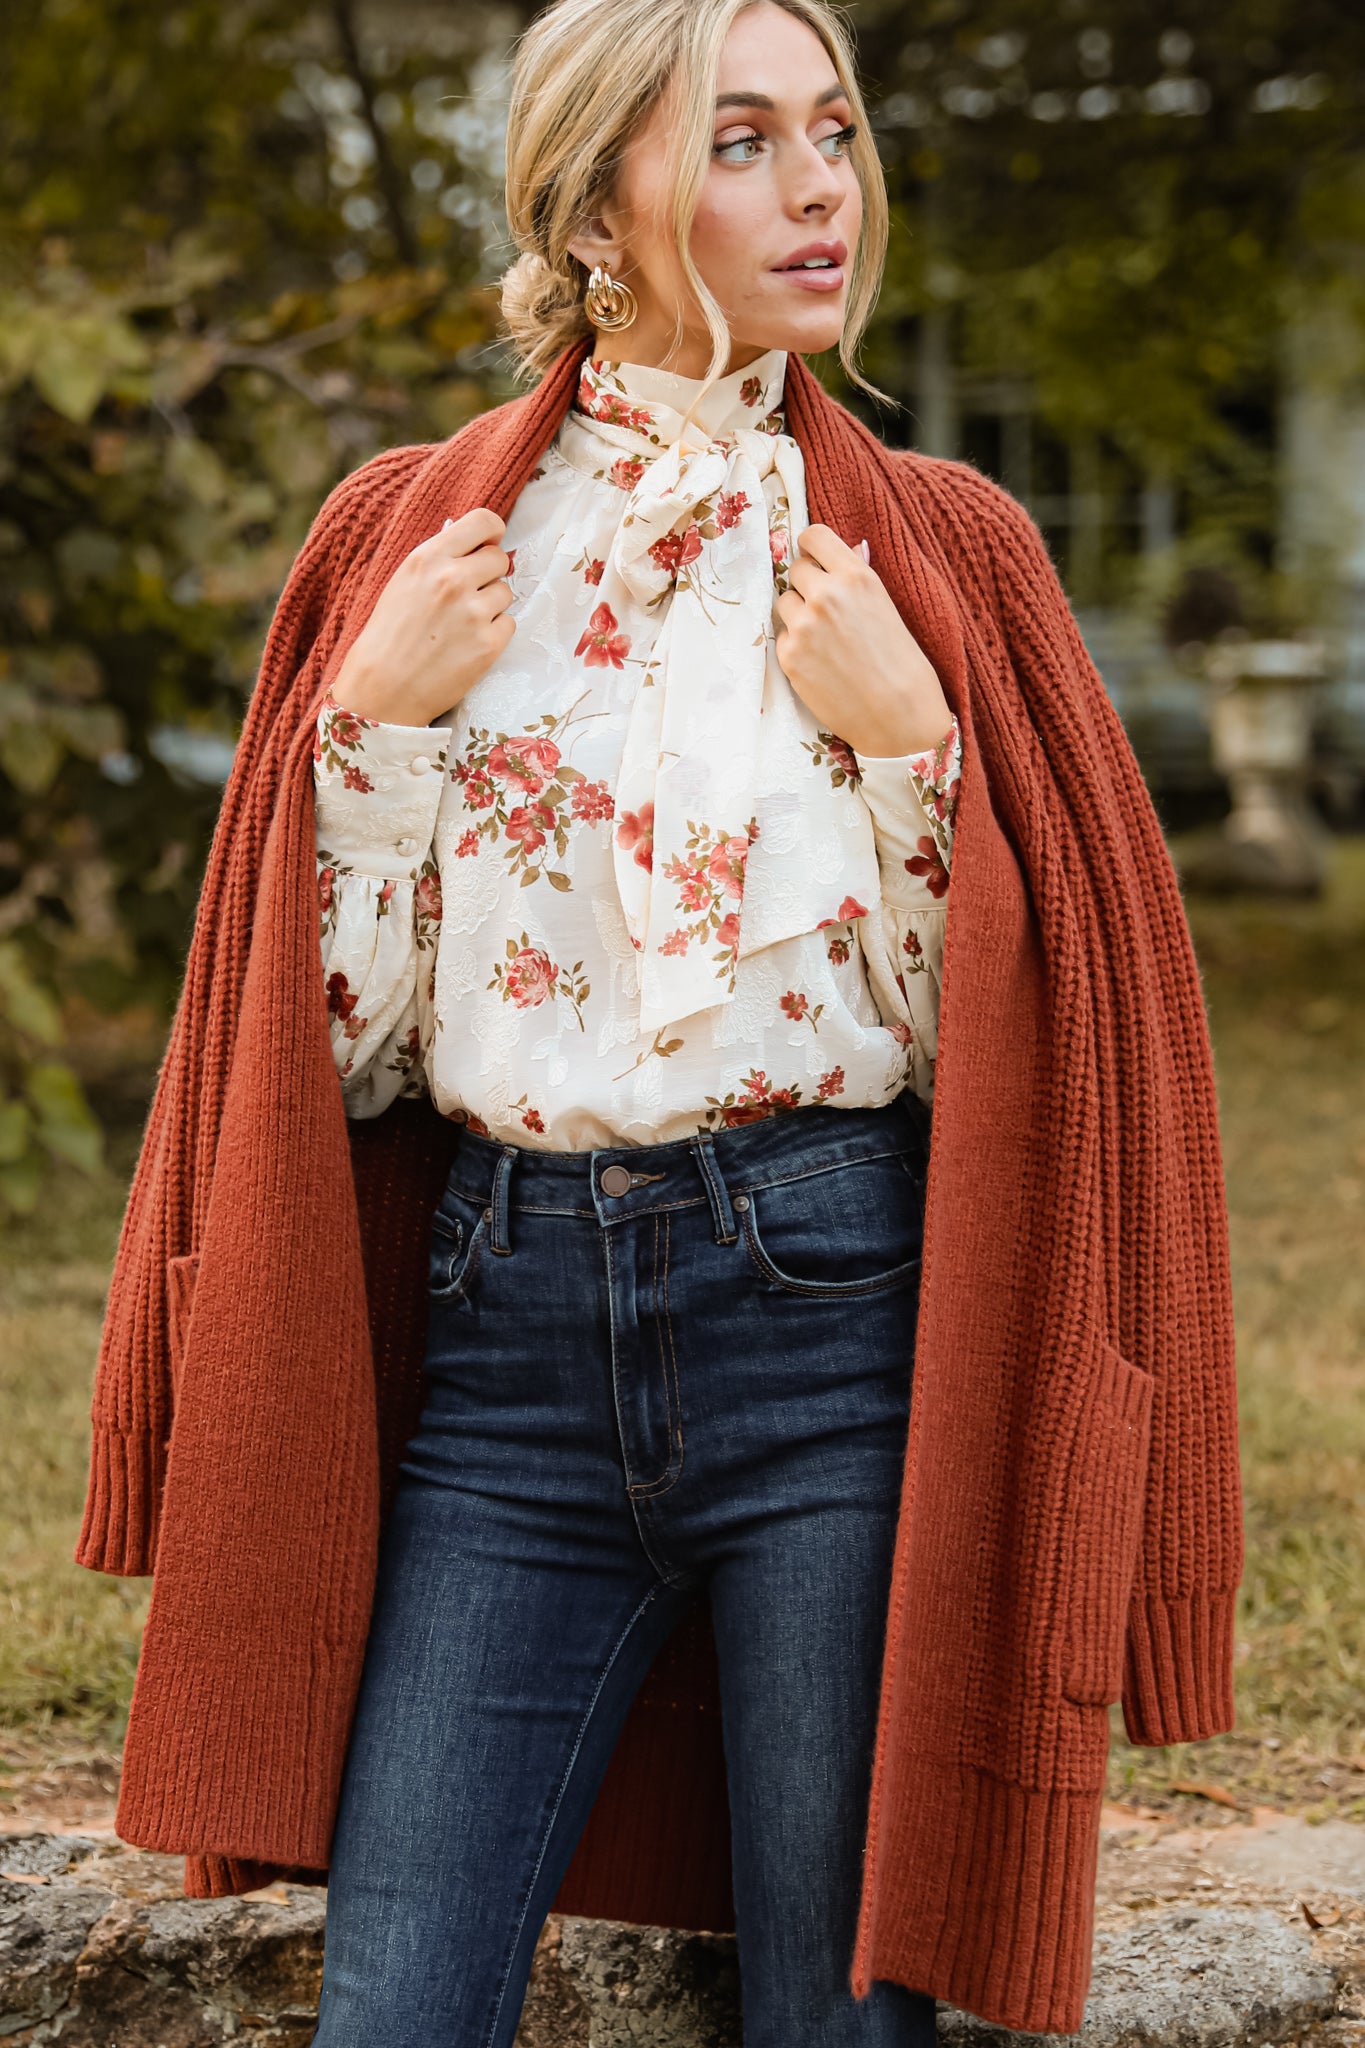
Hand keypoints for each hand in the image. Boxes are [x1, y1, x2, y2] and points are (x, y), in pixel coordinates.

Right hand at [328, 507, 514, 727]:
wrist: (381, 689)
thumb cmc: (388, 635)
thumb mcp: (404, 582)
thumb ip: (439, 559)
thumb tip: (477, 543)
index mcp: (429, 558)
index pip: (483, 522)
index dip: (493, 532)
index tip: (490, 543)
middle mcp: (454, 580)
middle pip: (499, 559)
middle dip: (489, 574)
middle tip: (469, 595)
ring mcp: (474, 613)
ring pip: (506, 593)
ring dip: (491, 606)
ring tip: (461, 625)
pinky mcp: (488, 645)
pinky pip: (508, 624)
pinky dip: (494, 633)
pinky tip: (467, 644)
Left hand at [773, 525, 952, 755]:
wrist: (899, 716)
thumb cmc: (903, 663)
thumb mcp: (887, 607)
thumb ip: (859, 577)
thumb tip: (850, 549)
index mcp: (856, 575)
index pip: (814, 536)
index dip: (812, 548)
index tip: (815, 560)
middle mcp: (825, 595)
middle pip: (795, 570)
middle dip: (808, 585)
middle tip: (827, 611)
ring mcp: (803, 626)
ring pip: (784, 602)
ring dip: (798, 614)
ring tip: (826, 639)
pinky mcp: (789, 656)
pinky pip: (782, 637)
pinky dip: (795, 646)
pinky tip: (821, 663)